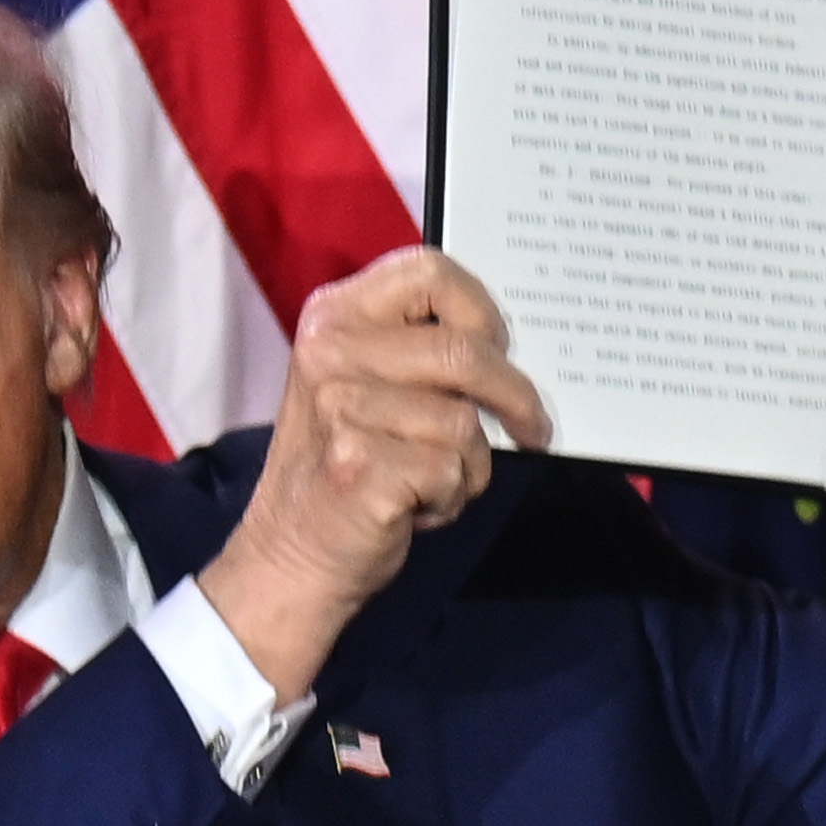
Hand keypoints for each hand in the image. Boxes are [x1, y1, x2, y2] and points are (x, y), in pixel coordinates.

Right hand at [204, 250, 551, 698]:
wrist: (291, 555)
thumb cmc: (350, 466)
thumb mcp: (369, 385)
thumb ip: (421, 351)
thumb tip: (511, 344)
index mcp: (334, 315)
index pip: (431, 270)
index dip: (482, 310)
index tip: (502, 348)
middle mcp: (330, 351)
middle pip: (466, 350)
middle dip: (515, 396)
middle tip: (533, 427)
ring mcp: (340, 407)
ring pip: (465, 420)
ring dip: (469, 464)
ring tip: (429, 480)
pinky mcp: (360, 463)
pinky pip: (454, 468)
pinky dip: (452, 497)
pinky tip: (413, 507)